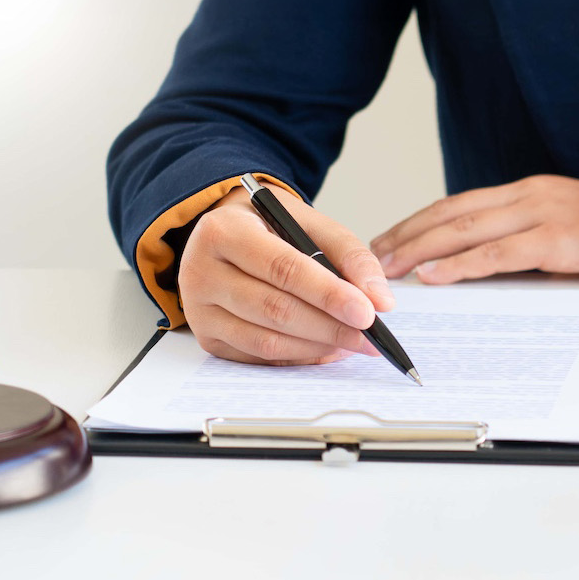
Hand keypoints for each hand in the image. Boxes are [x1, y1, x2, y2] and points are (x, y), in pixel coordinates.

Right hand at [178, 186, 394, 364]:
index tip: (367, 312)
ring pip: (267, 341)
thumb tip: (380, 299)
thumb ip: (348, 254)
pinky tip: (324, 348)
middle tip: (369, 337)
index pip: (283, 269)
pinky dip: (299, 356)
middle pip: (275, 310)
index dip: (328, 294)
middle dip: (330, 327)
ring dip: (317, 346)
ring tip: (352, 342)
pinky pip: (259, 357)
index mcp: (224, 232)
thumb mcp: (307, 222)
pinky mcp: (207, 337)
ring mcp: (199, 310)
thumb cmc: (267, 227)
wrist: (224, 236)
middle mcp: (201, 271)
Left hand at [371, 174, 578, 283]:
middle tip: (372, 255)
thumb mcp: (565, 222)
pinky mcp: (556, 240)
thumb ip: (527, 233)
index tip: (388, 239)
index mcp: (528, 191)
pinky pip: (497, 253)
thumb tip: (485, 261)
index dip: (418, 221)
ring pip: (465, 230)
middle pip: (451, 213)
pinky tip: (435, 274)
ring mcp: (541, 215)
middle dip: (407, 235)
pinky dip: (460, 264)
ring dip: (421, 250)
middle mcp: (527, 196)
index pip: (458, 204)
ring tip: (389, 267)